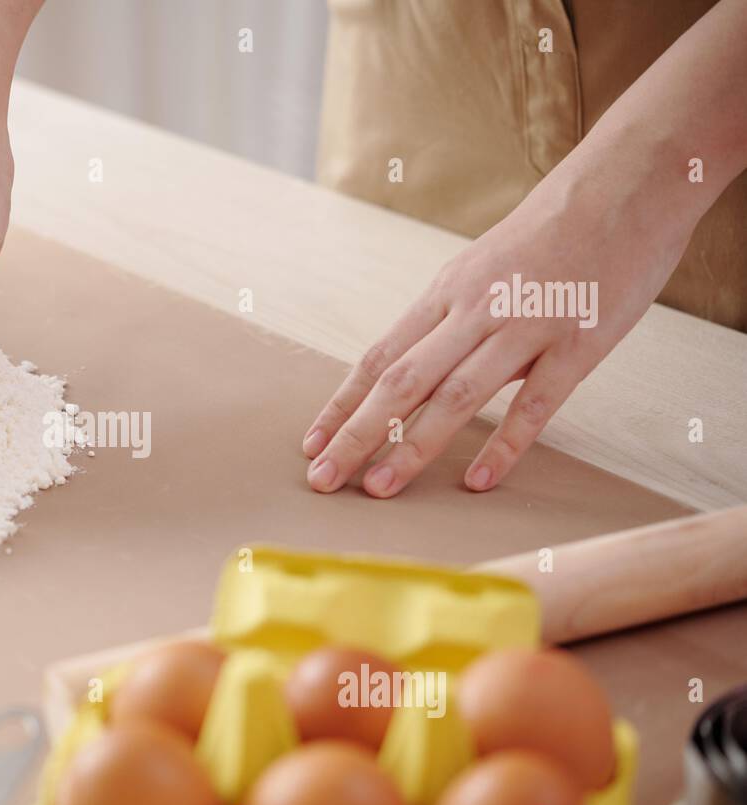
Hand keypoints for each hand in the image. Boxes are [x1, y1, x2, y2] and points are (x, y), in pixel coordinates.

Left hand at [302, 145, 696, 497]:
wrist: (628, 181)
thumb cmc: (553, 230)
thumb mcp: (486, 268)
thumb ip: (457, 323)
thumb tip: (432, 379)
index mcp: (447, 292)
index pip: (379, 358)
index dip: (341, 404)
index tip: (311, 444)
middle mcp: (475, 310)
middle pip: (401, 382)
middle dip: (355, 435)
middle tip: (322, 480)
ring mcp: (525, 326)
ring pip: (455, 396)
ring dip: (411, 446)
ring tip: (378, 489)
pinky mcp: (578, 343)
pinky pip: (535, 403)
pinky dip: (503, 445)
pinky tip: (476, 481)